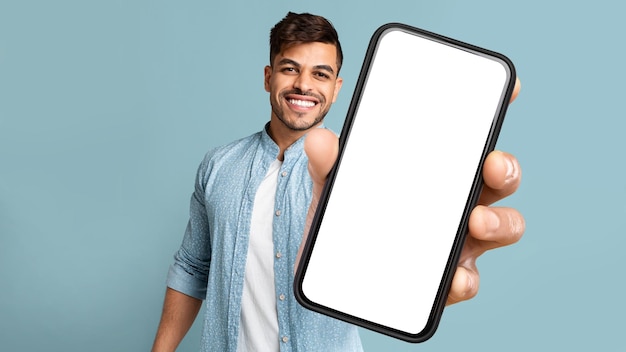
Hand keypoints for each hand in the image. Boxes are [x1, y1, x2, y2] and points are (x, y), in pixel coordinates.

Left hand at [299, 78, 523, 305]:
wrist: (334, 275)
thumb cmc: (348, 221)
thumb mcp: (333, 188)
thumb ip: (327, 165)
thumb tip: (320, 140)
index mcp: (435, 171)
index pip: (470, 139)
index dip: (493, 111)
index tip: (509, 87)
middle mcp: (455, 202)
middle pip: (499, 180)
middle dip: (506, 168)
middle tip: (492, 164)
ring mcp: (456, 242)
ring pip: (501, 228)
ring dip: (500, 222)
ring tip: (477, 221)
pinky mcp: (444, 282)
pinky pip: (467, 280)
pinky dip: (466, 279)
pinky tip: (455, 278)